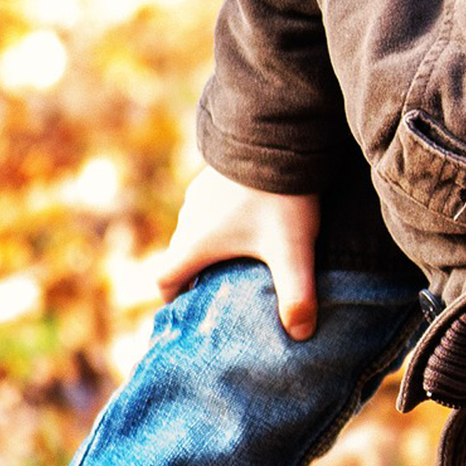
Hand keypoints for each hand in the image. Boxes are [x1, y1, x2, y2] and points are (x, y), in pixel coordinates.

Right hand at [156, 165, 321, 339]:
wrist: (277, 129)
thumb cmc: (278, 196)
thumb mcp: (292, 251)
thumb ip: (297, 296)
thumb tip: (300, 336)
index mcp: (195, 241)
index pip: (165, 278)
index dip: (173, 299)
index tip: (188, 311)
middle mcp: (189, 216)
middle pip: (181, 255)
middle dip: (196, 278)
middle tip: (221, 296)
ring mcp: (201, 191)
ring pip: (196, 229)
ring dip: (210, 249)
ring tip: (239, 264)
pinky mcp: (217, 173)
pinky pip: (211, 208)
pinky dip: (223, 224)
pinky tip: (252, 225)